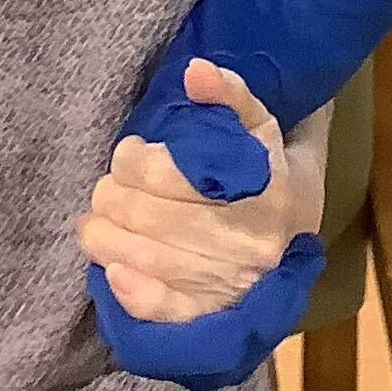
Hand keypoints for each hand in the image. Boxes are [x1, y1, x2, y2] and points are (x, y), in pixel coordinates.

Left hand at [77, 60, 323, 322]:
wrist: (298, 242)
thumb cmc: (268, 175)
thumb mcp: (260, 128)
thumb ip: (230, 96)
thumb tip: (194, 70)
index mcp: (262, 188)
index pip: (171, 175)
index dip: (133, 161)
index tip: (127, 153)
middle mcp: (251, 241)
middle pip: (152, 218)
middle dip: (112, 199)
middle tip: (103, 191)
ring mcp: (234, 285)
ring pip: (151, 261)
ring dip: (107, 241)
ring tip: (94, 225)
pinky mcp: (219, 320)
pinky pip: (171, 313)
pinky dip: (136, 296)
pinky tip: (113, 275)